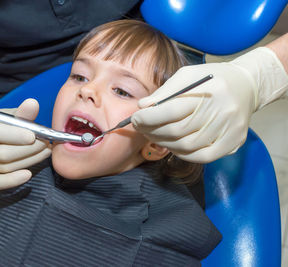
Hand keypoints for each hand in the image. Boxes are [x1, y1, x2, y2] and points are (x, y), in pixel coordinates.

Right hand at [0, 98, 51, 189]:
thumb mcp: (9, 114)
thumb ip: (21, 112)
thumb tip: (33, 104)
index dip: (14, 135)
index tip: (33, 136)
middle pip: (2, 153)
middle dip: (29, 150)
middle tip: (46, 143)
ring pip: (4, 167)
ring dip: (29, 161)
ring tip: (45, 152)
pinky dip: (12, 180)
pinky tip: (28, 174)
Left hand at [132, 47, 287, 162]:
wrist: (247, 86)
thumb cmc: (211, 79)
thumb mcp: (187, 75)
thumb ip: (165, 91)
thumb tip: (143, 106)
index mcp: (210, 90)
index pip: (172, 110)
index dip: (149, 117)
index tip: (135, 118)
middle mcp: (222, 111)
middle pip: (177, 131)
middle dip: (152, 131)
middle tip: (140, 127)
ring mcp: (230, 130)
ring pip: (187, 146)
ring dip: (164, 143)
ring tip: (153, 135)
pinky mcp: (234, 142)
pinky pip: (202, 157)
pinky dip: (183, 154)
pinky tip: (172, 145)